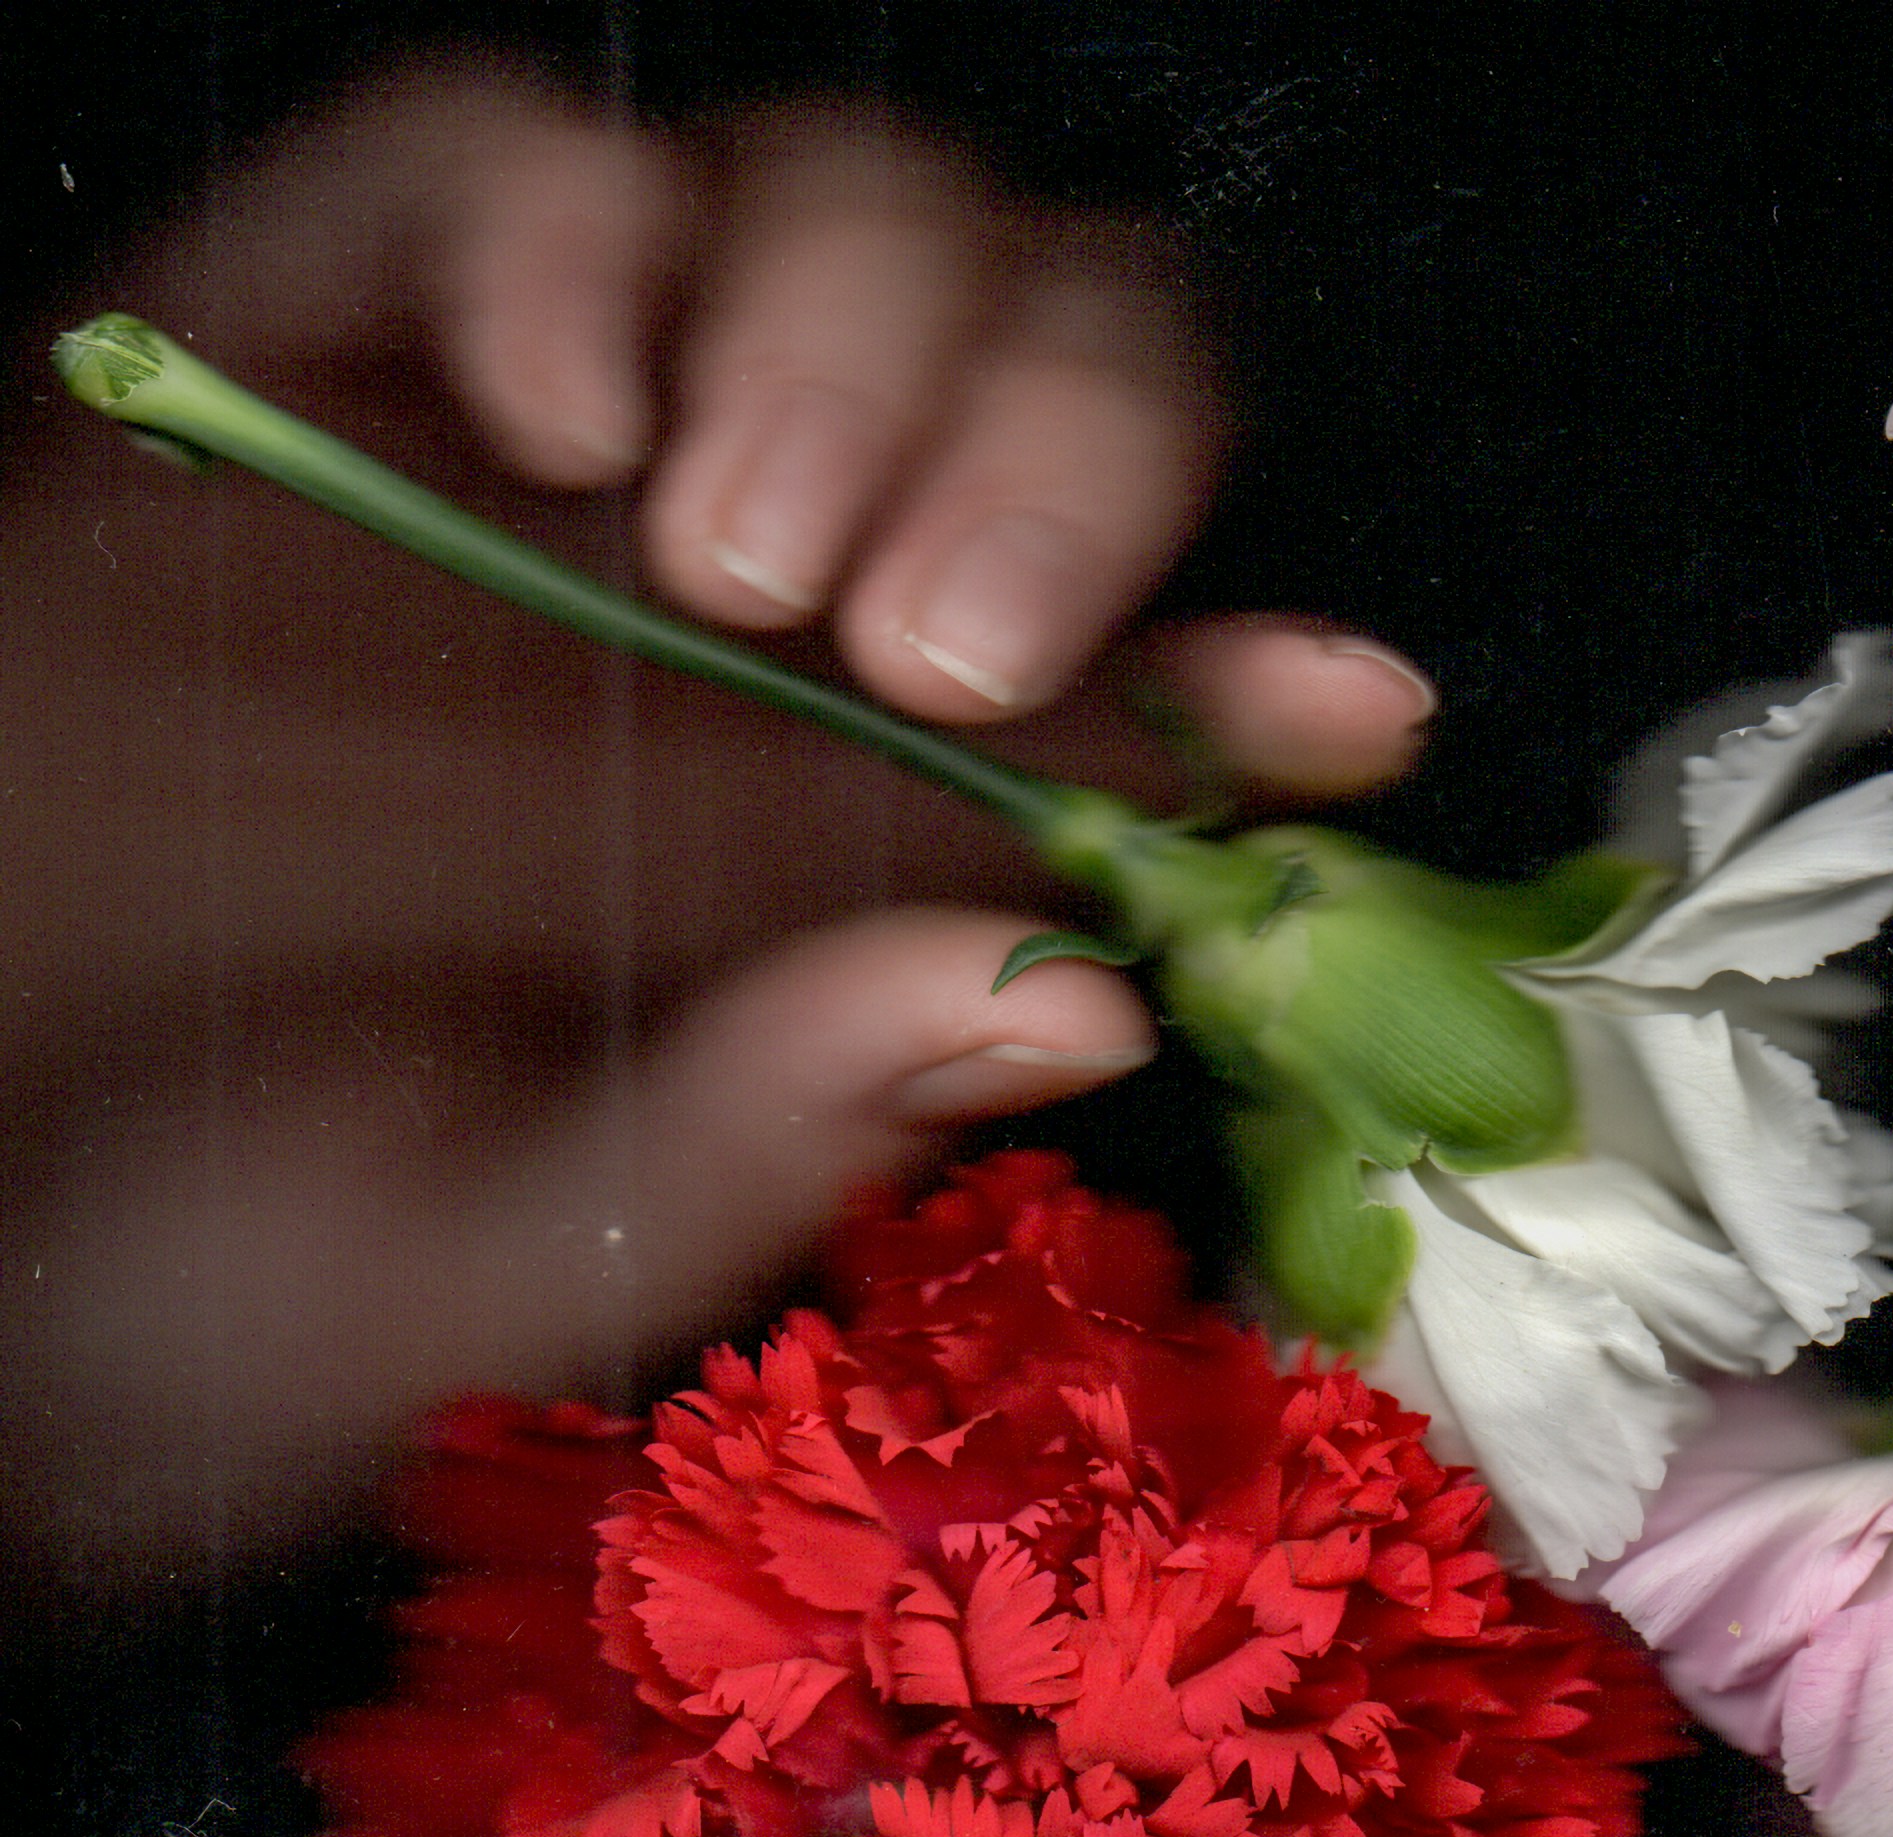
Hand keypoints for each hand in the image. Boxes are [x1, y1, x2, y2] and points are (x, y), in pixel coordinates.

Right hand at [0, 64, 1437, 1579]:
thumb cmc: (194, 1262)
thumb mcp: (500, 1264)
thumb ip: (771, 1138)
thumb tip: (1074, 993)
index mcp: (831, 853)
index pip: (1128, 703)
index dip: (1251, 680)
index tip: (1333, 710)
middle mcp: (738, 618)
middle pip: (1039, 373)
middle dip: (1049, 469)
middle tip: (931, 653)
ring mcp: (539, 453)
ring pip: (831, 219)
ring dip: (842, 346)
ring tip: (729, 562)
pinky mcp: (324, 320)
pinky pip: (506, 151)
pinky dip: (570, 232)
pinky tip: (562, 422)